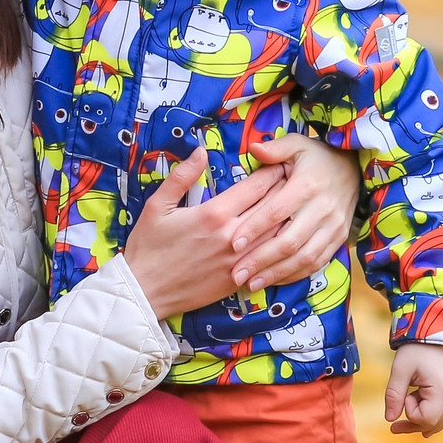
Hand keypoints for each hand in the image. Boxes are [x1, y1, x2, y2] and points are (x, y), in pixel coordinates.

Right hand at [120, 149, 289, 317]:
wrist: (144, 291)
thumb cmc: (148, 247)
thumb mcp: (157, 206)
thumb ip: (181, 176)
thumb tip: (200, 150)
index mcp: (214, 214)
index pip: (256, 186)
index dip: (273, 171)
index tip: (282, 162)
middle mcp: (232, 236)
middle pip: (273, 207)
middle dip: (287, 190)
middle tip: (297, 179)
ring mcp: (238, 260)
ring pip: (276, 234)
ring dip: (289, 218)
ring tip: (298, 205)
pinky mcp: (238, 280)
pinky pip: (268, 260)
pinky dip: (280, 247)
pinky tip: (286, 238)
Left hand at [231, 136, 358, 290]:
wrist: (355, 168)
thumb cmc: (317, 156)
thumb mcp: (298, 144)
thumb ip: (275, 148)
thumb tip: (253, 148)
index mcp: (308, 185)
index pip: (277, 211)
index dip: (255, 228)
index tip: (233, 244)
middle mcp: (323, 209)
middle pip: (289, 241)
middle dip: (261, 260)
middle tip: (236, 273)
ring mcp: (333, 227)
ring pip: (304, 258)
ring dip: (276, 274)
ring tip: (250, 284)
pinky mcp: (338, 239)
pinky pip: (317, 263)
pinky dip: (294, 275)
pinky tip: (273, 281)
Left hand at [384, 343, 442, 435]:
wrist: (437, 330)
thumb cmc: (417, 348)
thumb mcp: (400, 370)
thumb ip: (394, 395)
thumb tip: (390, 419)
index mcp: (442, 391)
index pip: (426, 419)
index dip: (411, 413)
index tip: (406, 394)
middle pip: (434, 424)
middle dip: (413, 424)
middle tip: (393, 427)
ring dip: (423, 422)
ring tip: (404, 424)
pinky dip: (434, 417)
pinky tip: (423, 422)